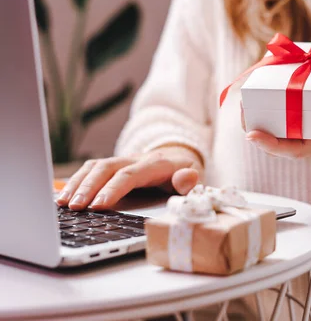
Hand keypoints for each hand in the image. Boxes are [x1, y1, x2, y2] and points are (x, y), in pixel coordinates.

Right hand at [55, 145, 203, 210]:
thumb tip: (186, 178)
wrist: (180, 156)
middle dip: (89, 187)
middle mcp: (135, 159)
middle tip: (75, 207)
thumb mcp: (194, 177)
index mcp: (155, 164)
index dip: (113, 189)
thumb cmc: (184, 173)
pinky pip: (91, 169)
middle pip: (106, 168)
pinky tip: (61, 195)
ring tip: (63, 203)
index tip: (98, 206)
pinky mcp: (112, 166)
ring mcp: (122, 161)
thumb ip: (190, 180)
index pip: (131, 175)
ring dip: (77, 183)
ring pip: (95, 166)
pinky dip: (74, 180)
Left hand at [243, 86, 310, 157]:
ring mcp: (309, 119)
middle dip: (255, 124)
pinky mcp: (309, 104)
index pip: (293, 149)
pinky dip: (272, 93)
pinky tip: (264, 77)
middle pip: (277, 136)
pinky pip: (284, 104)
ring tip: (244, 91)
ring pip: (276, 121)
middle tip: (240, 106)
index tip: (252, 135)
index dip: (271, 145)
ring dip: (258, 109)